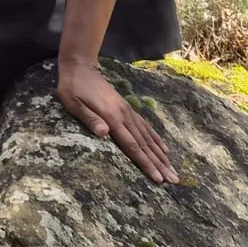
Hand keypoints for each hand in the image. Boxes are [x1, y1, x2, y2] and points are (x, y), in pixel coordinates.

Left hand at [57, 61, 177, 184]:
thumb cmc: (73, 87)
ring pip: (148, 137)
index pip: (132, 146)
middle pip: (145, 144)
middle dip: (160, 164)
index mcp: (112, 117)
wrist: (80, 66)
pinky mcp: (127, 108)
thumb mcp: (74, 103)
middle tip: (174, 180)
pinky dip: (156, 138)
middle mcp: (125, 115)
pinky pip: (145, 126)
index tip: (158, 178)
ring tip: (173, 169)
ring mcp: (128, 111)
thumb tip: (103, 134)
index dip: (145, 163)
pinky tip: (163, 148)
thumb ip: (89, 118)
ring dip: (161, 155)